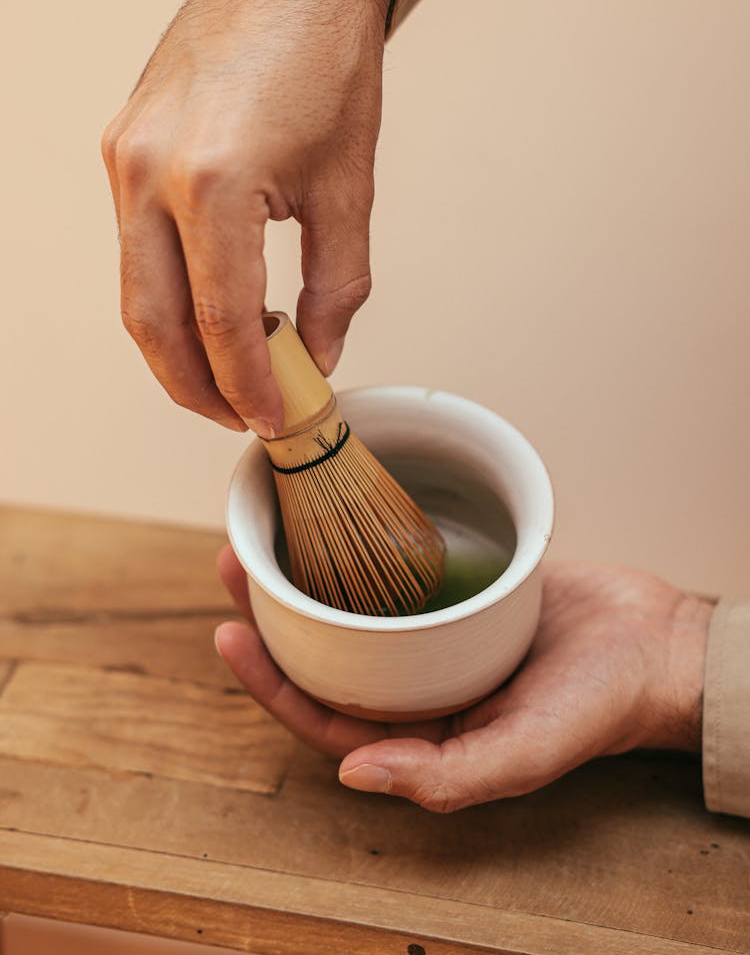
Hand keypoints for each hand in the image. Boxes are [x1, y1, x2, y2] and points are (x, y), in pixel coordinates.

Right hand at [101, 0, 397, 434]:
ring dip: (177, 346)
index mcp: (213, 178)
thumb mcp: (349, 187)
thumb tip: (319, 352)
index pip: (221, 320)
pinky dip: (168, 292)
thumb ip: (335, 285)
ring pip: (136, 290)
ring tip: (229, 375)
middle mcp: (151, 169)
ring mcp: (125, 155)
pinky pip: (135, 245)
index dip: (248, 384)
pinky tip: (210, 310)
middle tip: (240, 416)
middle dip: (196, 386)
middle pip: (156, 322)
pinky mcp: (122, 145)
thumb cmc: (328, 62)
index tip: (273, 418)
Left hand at [214, 547, 712, 812]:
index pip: (323, 714)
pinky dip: (361, 550)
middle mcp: (417, 684)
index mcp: (419, 732)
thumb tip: (354, 776)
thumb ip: (445, 776)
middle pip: (325, 654)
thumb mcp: (523, 752)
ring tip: (268, 535)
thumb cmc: (597, 707)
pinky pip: (395, 572)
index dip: (269, 681)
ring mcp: (433, 633)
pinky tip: (337, 518)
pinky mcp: (456, 588)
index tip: (230, 634)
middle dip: (272, 616)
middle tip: (236, 564)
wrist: (653, 643)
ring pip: (352, 608)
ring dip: (306, 576)